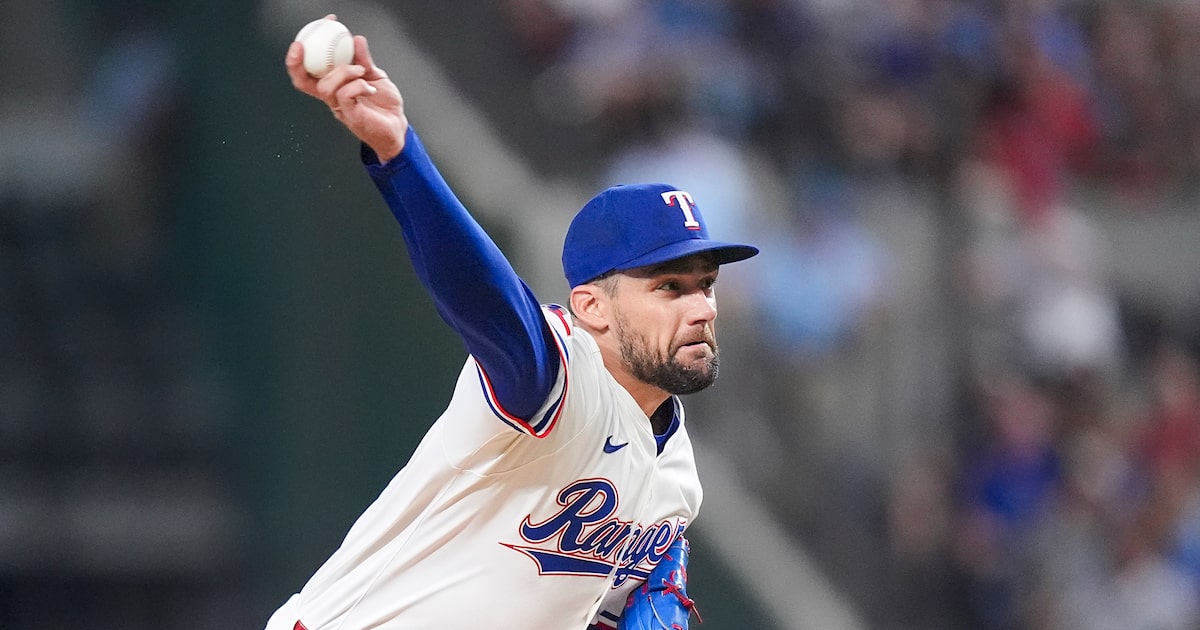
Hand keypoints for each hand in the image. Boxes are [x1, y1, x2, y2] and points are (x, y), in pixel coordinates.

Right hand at [285, 15, 407, 161]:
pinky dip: (357, 85)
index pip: (307, 73)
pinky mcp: (352, 116)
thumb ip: (364, 59)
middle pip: (305, 81)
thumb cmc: (383, 106)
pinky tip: (369, 86)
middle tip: (308, 45)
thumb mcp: (374, 75)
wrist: (397, 127)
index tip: (303, 42)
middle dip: (300, 62)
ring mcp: (341, 108)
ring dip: (343, 72)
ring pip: (326, 86)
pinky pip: (345, 95)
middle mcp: (333, 97)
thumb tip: (357, 40)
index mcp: (335, 86)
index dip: (298, 59)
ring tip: (360, 71)